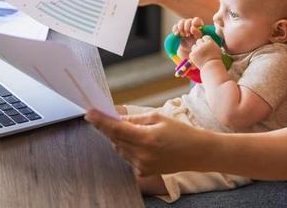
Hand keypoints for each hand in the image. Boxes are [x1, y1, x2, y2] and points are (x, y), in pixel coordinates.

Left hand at [85, 109, 205, 175]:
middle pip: (115, 139)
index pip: (116, 129)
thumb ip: (134, 119)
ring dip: (119, 138)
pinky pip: (127, 157)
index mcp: (146, 138)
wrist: (196, 153)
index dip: (100, 121)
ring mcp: (142, 166)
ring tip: (134, 131)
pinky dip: (128, 148)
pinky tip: (141, 143)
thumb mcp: (157, 118)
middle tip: (104, 116)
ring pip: (119, 149)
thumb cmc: (180, 132)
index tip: (89, 113)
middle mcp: (142, 154)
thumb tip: (117, 117)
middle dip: (109, 128)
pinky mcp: (143, 172)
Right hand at [171, 17, 203, 59]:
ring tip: (182, 35)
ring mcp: (184, 27)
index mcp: (198, 27)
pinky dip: (175, 29)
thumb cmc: (197, 46)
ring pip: (181, 22)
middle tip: (187, 34)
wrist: (189, 53)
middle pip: (188, 20)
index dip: (194, 23)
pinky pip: (175, 26)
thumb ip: (197, 33)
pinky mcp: (178, 31)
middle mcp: (191, 25)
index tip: (192, 30)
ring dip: (181, 27)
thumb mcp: (199, 40)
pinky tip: (176, 34)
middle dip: (187, 27)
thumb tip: (192, 28)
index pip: (196, 20)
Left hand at [188, 36, 221, 67]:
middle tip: (204, 52)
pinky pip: (192, 52)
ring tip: (202, 56)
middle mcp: (203, 45)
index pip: (204, 37)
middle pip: (198, 41)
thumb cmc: (215, 58)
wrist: (211, 68)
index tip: (208, 47)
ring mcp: (197, 50)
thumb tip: (205, 37)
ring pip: (194, 46)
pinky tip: (199, 59)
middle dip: (200, 45)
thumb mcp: (217, 48)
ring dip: (196, 49)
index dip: (206, 42)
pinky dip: (194, 55)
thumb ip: (211, 42)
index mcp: (209, 42)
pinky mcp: (192, 54)